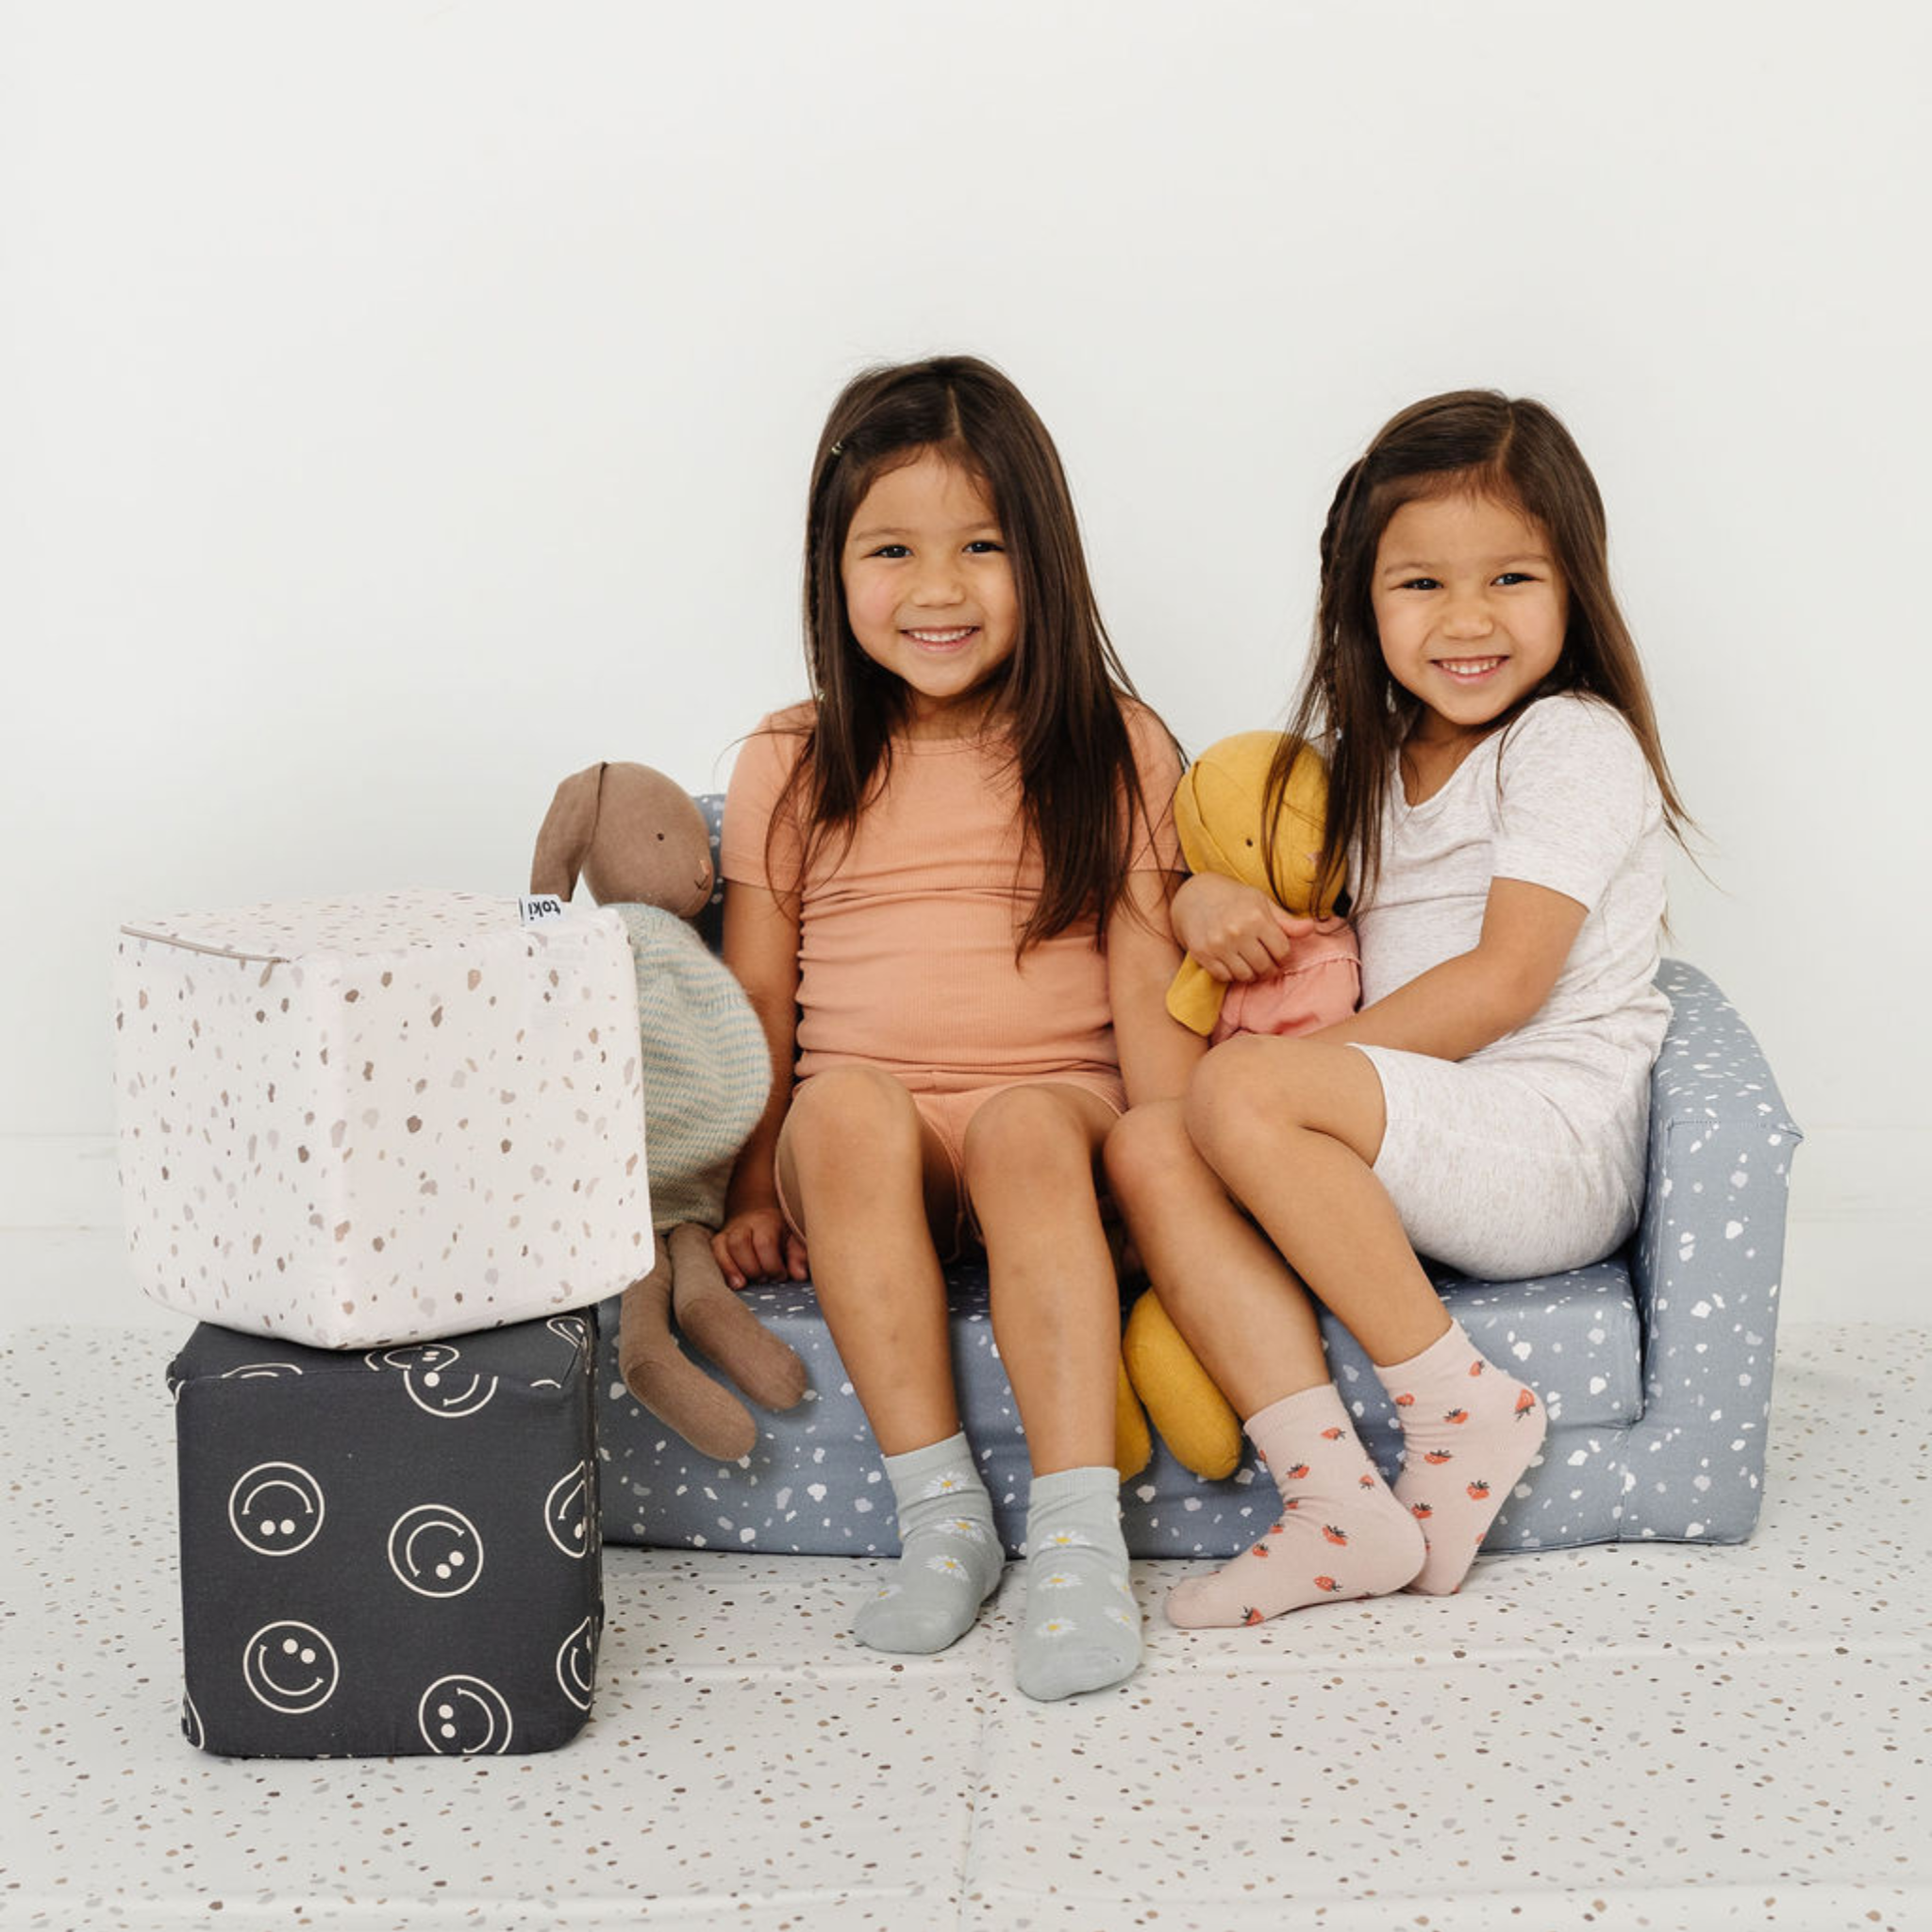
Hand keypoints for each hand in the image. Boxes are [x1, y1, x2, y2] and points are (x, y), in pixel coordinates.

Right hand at [713, 1206, 808, 1288]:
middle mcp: (744, 1224)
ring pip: (722, 1247)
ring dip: (732, 1270)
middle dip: (752, 1268)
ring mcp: (728, 1232)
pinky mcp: (718, 1242)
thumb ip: (799, 1255)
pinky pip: (713, 1253)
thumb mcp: (794, 1239)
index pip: (764, 1243)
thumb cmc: (780, 1233)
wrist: (758, 1215)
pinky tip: (733, 1283)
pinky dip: (722, 1270)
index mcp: (767, 1221)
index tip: (781, 1277)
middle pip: (739, 1243)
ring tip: (745, 1284)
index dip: (772, 1265)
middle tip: (764, 1280)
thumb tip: (799, 1275)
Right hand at [1171, 873, 1313, 982]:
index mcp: (1256, 917)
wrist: (1195, 896)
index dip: (1283, 954)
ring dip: (1251, 974)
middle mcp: (1237, 931)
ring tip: (1251, 964)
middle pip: (1264, 966)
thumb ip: (1286, 921)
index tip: (1278, 952)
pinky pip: (1224, 977)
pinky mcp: (1203, 954)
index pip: (1282, 950)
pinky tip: (1233, 963)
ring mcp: (1218, 944)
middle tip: (1267, 963)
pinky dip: (1232, 975)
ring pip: (1245, 975)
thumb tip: (1312, 928)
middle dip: (1269, 968)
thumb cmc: (1234, 899)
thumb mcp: (1262, 902)